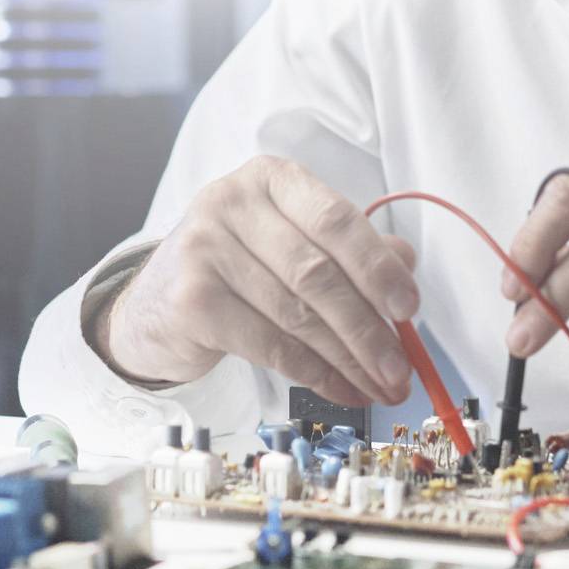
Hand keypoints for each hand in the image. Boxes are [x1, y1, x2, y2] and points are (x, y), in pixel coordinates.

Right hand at [104, 156, 419, 404]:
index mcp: (270, 178)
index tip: (410, 307)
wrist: (158, 303)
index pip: (335, 219)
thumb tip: (406, 267)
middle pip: (317, 273)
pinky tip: (341, 389)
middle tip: (401, 368)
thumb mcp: (294, 242)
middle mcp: (232, 202)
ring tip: (380, 386)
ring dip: (348, 359)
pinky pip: (271, 346)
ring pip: (297, 315)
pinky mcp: (193, 301)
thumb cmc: (240, 267)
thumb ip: (350, 248)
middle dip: (368, 329)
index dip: (378, 266)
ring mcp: (205, 250)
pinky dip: (315, 374)